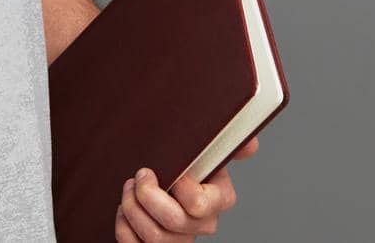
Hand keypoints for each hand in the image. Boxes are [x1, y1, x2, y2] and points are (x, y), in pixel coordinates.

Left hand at [115, 136, 258, 240]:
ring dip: (132, 208)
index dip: (181, 189)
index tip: (172, 172)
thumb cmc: (184, 161)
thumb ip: (227, 142)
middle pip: (174, 222)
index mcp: (220, 197)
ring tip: (129, 189)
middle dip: (148, 196)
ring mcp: (181, 240)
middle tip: (139, 177)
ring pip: (155, 237)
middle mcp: (204, 223)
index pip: (200, 204)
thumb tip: (250, 144)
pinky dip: (124, 227)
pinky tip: (124, 210)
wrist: (162, 177)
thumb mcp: (204, 147)